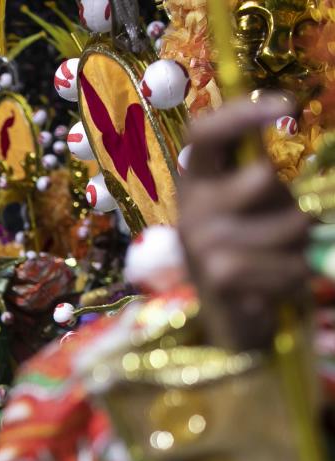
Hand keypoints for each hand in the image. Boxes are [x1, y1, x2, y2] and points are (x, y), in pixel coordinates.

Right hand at [179, 95, 311, 351]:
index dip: (240, 114)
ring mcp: (201, 244)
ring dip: (299, 249)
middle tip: (284, 232)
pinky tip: (273, 289)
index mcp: (197, 185)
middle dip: (290, 204)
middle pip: (262, 177)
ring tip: (278, 265)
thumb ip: (262, 182)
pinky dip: (293, 278)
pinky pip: (286, 264)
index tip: (288, 106)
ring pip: (288, 224)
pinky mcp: (218, 276)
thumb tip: (282, 141)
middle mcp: (190, 210)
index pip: (204, 135)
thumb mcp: (256, 211)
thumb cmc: (251, 259)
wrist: (231, 325)